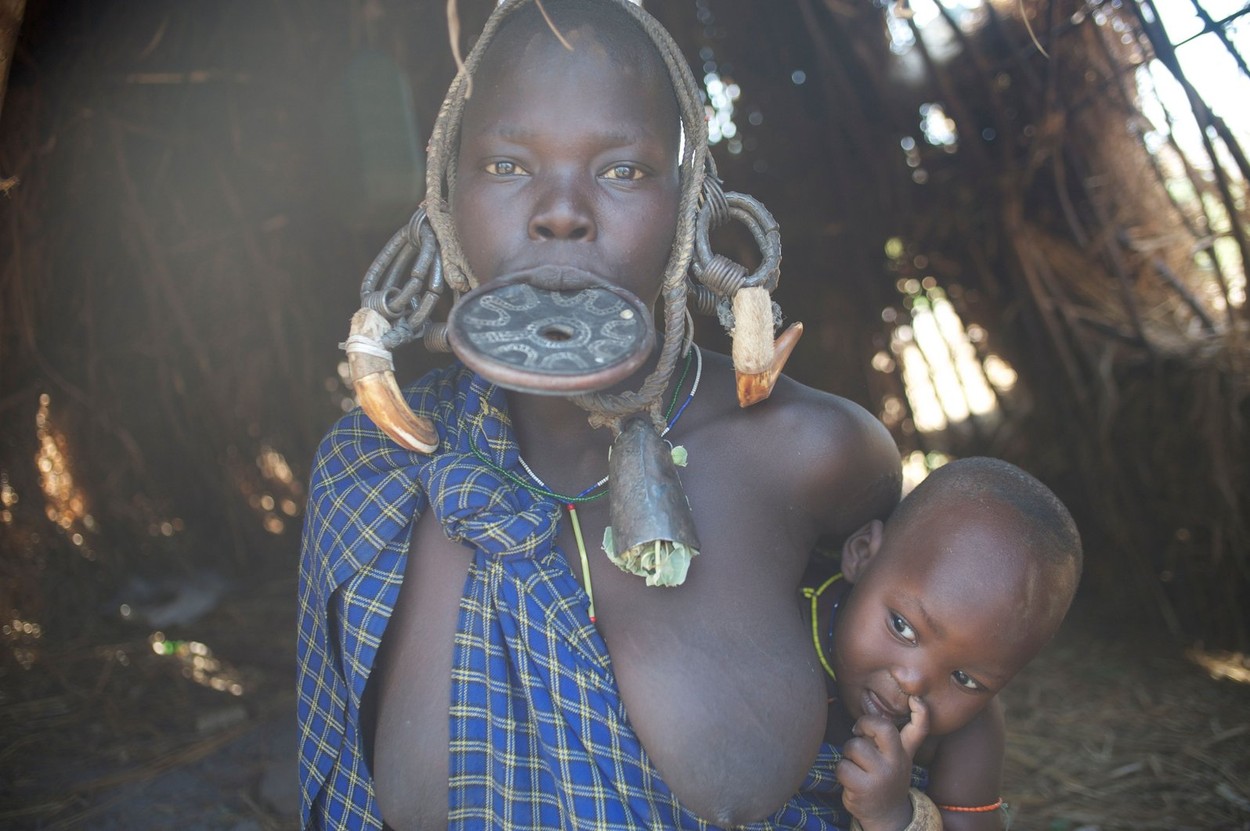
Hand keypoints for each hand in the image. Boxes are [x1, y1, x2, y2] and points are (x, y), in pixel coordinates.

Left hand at [836, 696, 929, 830]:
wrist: (886, 816)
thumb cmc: (884, 778)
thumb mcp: (895, 759)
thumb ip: (888, 737)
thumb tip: (868, 707)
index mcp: (904, 752)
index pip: (919, 730)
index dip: (921, 713)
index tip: (915, 699)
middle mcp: (897, 762)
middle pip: (883, 728)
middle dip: (864, 723)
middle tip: (857, 730)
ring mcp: (882, 775)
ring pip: (854, 746)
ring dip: (848, 753)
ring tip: (856, 765)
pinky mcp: (864, 787)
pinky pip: (843, 766)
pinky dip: (841, 771)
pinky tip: (851, 780)